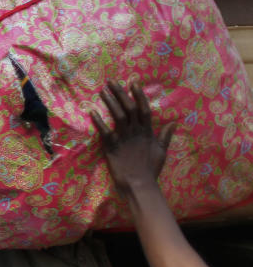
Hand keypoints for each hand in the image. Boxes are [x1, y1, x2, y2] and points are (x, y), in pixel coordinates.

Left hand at [91, 81, 174, 196]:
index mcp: (148, 132)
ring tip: (102, 91)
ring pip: (118, 116)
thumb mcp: (162, 151)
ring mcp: (124, 139)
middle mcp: (136, 132)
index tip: (133, 82)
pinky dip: (98, 121)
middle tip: (111, 81)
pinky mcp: (112, 147)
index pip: (144, 109)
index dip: (139, 95)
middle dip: (120, 93)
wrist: (140, 185)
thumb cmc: (150, 169)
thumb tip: (174, 123)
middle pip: (129, 108)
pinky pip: (104, 132)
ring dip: (110, 102)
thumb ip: (166, 136)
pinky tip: (92, 111)